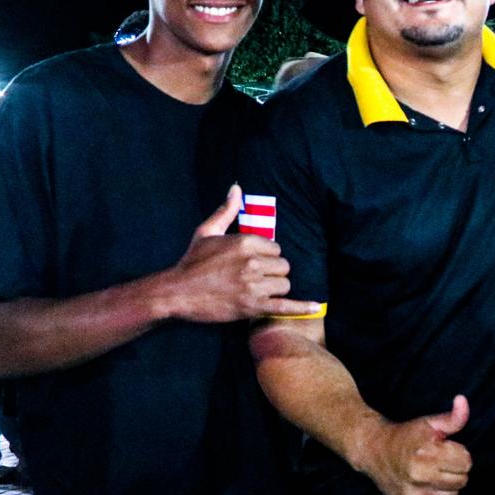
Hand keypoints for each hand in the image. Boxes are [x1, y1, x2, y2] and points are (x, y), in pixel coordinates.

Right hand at [165, 186, 322, 322]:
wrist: (177, 292)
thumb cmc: (192, 261)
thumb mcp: (207, 231)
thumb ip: (226, 210)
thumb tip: (236, 187)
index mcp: (245, 242)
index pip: (276, 248)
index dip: (267, 257)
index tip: (253, 263)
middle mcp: (252, 262)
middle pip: (284, 267)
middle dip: (273, 272)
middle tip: (255, 278)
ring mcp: (254, 285)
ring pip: (285, 284)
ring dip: (275, 289)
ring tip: (258, 291)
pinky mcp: (253, 306)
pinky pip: (285, 306)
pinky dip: (301, 307)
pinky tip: (316, 307)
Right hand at [349, 396, 473, 494]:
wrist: (374, 451)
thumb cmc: (405, 436)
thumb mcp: (429, 423)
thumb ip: (452, 417)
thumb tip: (463, 401)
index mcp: (426, 453)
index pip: (466, 462)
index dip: (460, 453)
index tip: (447, 449)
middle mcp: (418, 476)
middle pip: (462, 480)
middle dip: (456, 469)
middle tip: (441, 460)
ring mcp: (413, 493)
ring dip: (448, 484)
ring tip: (434, 471)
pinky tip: (426, 483)